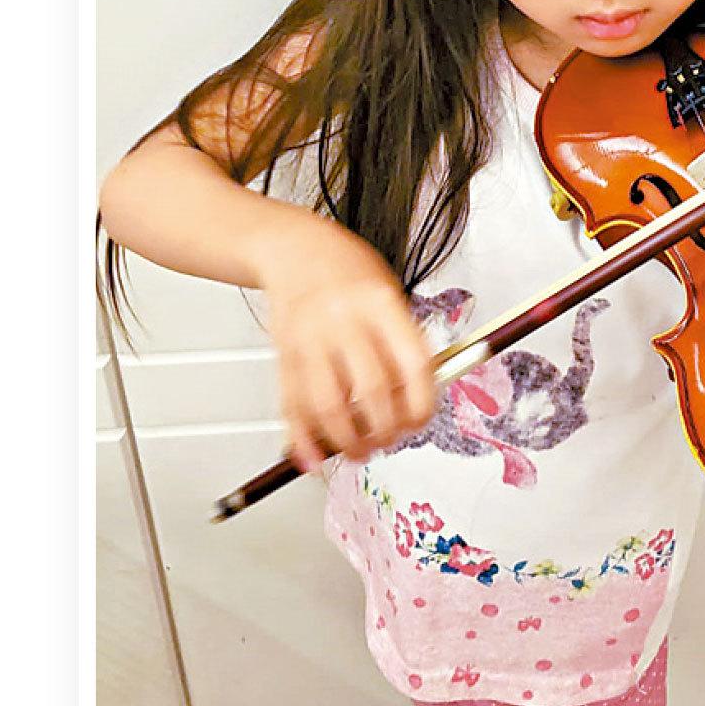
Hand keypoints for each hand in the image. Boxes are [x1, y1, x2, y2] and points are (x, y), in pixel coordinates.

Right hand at [254, 217, 436, 473]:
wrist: (294, 247)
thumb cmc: (349, 273)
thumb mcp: (389, 294)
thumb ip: (404, 343)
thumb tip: (418, 402)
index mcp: (381, 303)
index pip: (413, 364)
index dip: (421, 403)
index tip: (420, 421)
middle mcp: (344, 320)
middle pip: (371, 390)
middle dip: (385, 430)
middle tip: (388, 439)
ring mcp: (310, 337)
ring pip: (328, 405)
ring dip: (346, 441)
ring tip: (358, 451)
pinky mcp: (283, 353)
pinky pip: (293, 405)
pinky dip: (302, 439)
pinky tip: (312, 458)